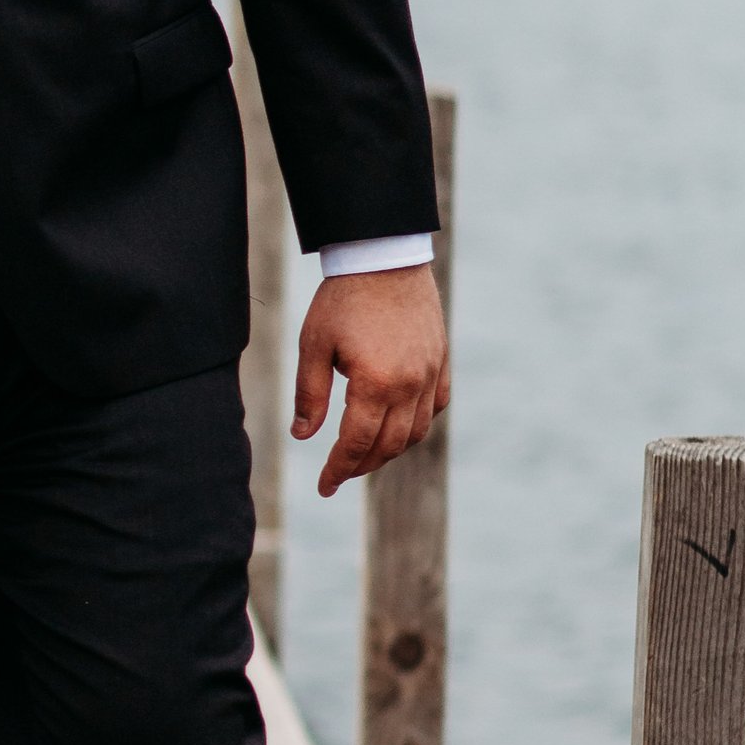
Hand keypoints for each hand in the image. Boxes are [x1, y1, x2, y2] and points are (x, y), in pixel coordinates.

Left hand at [292, 264, 448, 498]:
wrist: (384, 257)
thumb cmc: (342, 299)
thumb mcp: (313, 345)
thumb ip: (309, 394)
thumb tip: (303, 436)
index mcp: (375, 383)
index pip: (357, 443)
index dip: (338, 469)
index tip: (324, 487)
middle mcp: (410, 384)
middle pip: (388, 445)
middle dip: (361, 466)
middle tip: (338, 475)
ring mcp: (431, 373)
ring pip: (416, 431)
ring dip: (390, 450)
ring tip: (364, 456)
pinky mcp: (441, 360)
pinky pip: (435, 406)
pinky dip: (417, 425)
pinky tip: (397, 427)